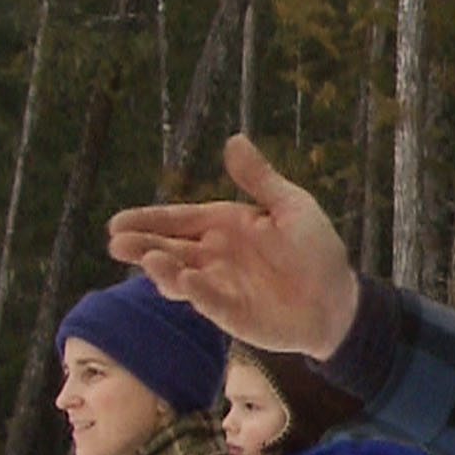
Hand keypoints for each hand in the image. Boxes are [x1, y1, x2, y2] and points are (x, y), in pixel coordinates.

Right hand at [107, 134, 359, 357]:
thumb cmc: (316, 249)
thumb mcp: (291, 206)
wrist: (338, 299)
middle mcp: (214, 255)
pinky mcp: (232, 314)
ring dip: (164, 271)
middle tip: (116, 244)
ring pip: (182, 277)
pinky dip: (197, 292)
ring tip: (150, 261)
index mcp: (224, 225)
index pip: (178, 221)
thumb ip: (260, 179)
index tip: (116, 222)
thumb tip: (234, 140)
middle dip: (142, 246)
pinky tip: (185, 281)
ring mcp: (220, 286)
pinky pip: (210, 301)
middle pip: (169, 249)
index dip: (149, 220)